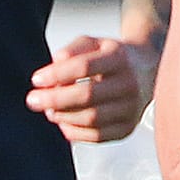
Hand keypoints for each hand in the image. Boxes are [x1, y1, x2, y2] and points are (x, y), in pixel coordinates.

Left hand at [27, 33, 153, 143]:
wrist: (146, 70)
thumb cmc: (111, 56)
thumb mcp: (93, 42)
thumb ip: (72, 50)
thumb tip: (53, 67)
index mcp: (120, 57)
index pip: (84, 66)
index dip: (56, 74)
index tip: (36, 79)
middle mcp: (130, 83)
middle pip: (87, 95)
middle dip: (54, 99)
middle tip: (33, 100)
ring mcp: (132, 108)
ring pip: (91, 118)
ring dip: (62, 116)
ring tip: (49, 110)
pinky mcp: (128, 128)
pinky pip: (97, 136)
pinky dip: (74, 132)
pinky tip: (63, 122)